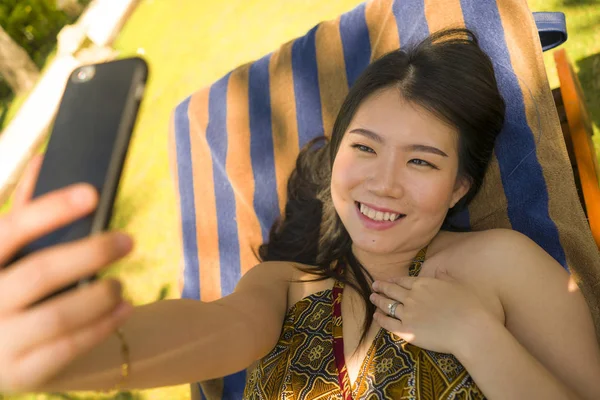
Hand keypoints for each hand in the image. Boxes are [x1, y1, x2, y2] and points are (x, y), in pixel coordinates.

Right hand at [0, 154, 133, 392]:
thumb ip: (21, 212)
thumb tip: (46, 158)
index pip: (11, 228)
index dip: (52, 209)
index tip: (93, 193)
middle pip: (40, 273)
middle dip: (91, 253)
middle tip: (128, 241)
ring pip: (57, 317)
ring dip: (99, 296)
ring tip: (121, 284)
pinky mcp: (18, 375)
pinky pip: (67, 350)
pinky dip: (101, 327)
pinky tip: (124, 310)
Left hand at [370, 270, 500, 354]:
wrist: (470, 329)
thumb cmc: (469, 306)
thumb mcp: (457, 285)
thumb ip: (445, 277)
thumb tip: (439, 271)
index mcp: (423, 284)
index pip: (403, 280)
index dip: (393, 280)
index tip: (387, 279)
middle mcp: (411, 296)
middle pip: (391, 290)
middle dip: (381, 287)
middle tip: (374, 285)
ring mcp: (407, 313)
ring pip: (387, 304)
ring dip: (378, 300)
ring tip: (372, 297)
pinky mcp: (406, 330)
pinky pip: (388, 323)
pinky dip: (380, 318)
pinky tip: (376, 316)